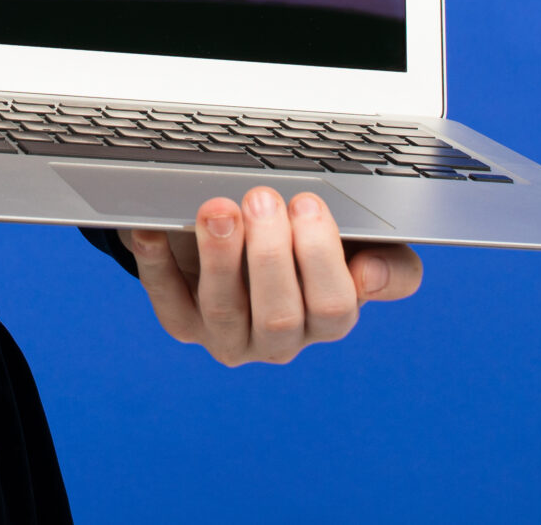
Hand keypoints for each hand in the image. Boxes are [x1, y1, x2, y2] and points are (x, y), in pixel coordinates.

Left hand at [122, 186, 421, 365]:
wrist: (247, 241)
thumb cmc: (308, 240)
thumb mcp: (359, 245)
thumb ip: (389, 261)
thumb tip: (371, 273)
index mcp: (328, 319)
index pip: (334, 308)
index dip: (321, 258)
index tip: (309, 204)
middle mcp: (280, 339)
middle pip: (280, 317)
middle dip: (271, 255)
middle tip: (263, 200)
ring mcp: (229, 337)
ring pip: (224, 311)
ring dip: (220, 258)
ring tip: (218, 209)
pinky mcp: (184, 324)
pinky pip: (167, 301)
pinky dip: (156, 264)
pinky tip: (151, 229)